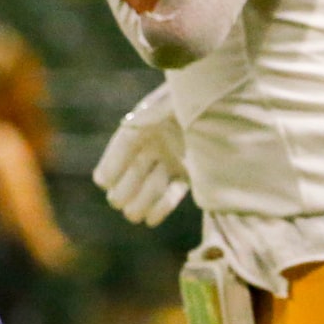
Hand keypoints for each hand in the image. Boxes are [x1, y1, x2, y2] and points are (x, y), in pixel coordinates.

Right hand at [92, 85, 187, 225]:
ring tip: (133, 215)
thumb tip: (106, 171)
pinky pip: (172, 192)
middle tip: (118, 202)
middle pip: (134, 170)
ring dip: (141, 201)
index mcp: (145, 123)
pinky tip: (150, 219)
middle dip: (124, 189)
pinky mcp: (189, 172)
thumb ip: (136, 135)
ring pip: (151, 184)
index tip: (103, 182)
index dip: (112, 165)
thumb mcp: (159, 114)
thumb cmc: (186, 105)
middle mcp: (156, 142)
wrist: (220, 104)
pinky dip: (162, 206)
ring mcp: (173, 158)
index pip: (123, 146)